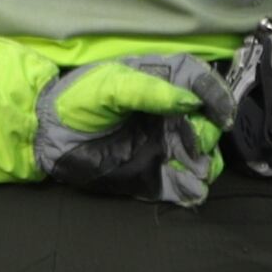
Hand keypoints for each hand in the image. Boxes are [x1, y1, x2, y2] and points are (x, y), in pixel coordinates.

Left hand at [36, 56, 225, 206]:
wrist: (50, 137)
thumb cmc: (78, 102)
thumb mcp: (110, 87)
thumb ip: (149, 92)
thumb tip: (189, 101)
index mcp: (160, 84)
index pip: (200, 83)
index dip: (216, 95)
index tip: (221, 112)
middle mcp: (168, 114)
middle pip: (207, 121)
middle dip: (208, 132)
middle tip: (196, 142)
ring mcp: (163, 144)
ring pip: (202, 155)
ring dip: (207, 162)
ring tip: (198, 169)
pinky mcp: (154, 173)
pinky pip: (183, 183)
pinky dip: (193, 187)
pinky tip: (192, 188)